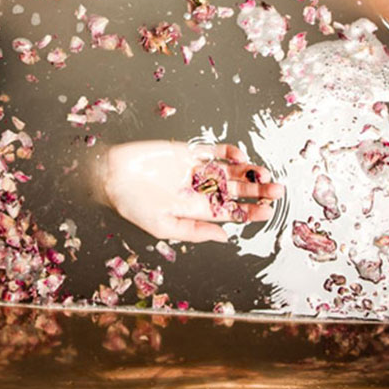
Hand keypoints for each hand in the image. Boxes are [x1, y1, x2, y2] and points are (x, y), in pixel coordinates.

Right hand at [97, 140, 283, 242]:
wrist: (111, 176)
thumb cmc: (132, 205)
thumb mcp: (162, 227)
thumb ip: (193, 232)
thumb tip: (224, 237)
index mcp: (194, 210)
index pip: (229, 211)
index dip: (249, 211)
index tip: (267, 211)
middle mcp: (198, 189)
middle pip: (235, 190)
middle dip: (256, 191)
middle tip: (278, 191)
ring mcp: (194, 169)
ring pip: (229, 170)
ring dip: (247, 171)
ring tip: (264, 173)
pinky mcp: (187, 151)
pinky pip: (213, 151)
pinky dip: (228, 152)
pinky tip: (240, 156)